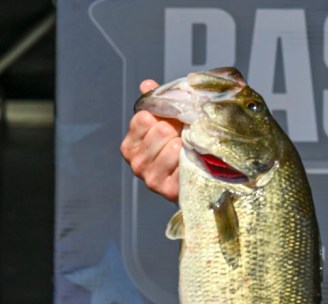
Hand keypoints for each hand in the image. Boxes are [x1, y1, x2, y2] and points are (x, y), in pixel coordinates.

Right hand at [119, 80, 182, 202]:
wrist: (193, 180)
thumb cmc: (176, 148)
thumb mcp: (164, 124)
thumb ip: (155, 104)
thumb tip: (147, 84)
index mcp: (130, 145)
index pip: (144, 118)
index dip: (163, 116)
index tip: (172, 121)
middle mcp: (136, 162)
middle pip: (161, 130)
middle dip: (177, 129)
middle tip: (185, 136)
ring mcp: (150, 178)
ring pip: (173, 146)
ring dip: (187, 144)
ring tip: (189, 148)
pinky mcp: (167, 190)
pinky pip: (184, 164)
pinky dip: (193, 159)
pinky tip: (194, 161)